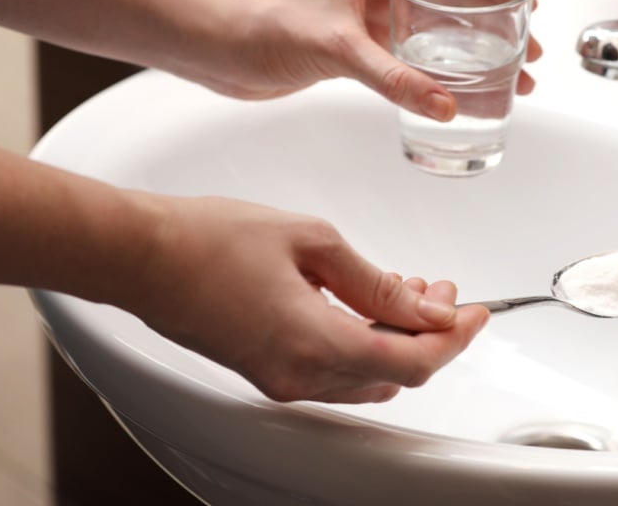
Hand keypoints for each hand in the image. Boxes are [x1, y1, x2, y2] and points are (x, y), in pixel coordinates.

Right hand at [122, 194, 488, 402]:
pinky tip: (366, 304)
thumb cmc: (211, 239)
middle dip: (429, 334)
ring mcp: (279, 380)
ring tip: (409, 292)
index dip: (454, 339)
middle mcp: (299, 376)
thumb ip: (377, 281)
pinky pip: (334, 370)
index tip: (477, 312)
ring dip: (398, 338)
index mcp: (316, 344)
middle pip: (395, 373)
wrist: (140, 255)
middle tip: (442, 291)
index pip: (413, 360)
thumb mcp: (313, 242)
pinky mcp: (265, 371)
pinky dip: (364, 342)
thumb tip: (426, 306)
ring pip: (366, 375)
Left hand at [194, 0, 542, 118]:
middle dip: (495, 21)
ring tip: (511, 76)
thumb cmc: (260, 28)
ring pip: (438, 25)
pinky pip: (416, 52)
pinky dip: (444, 69)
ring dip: (475, 49)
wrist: (218, 52)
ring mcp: (370, 9)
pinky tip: (464, 90)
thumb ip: (392, 78)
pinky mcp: (361, 40)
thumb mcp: (337, 50)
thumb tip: (443, 105)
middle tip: (527, 49)